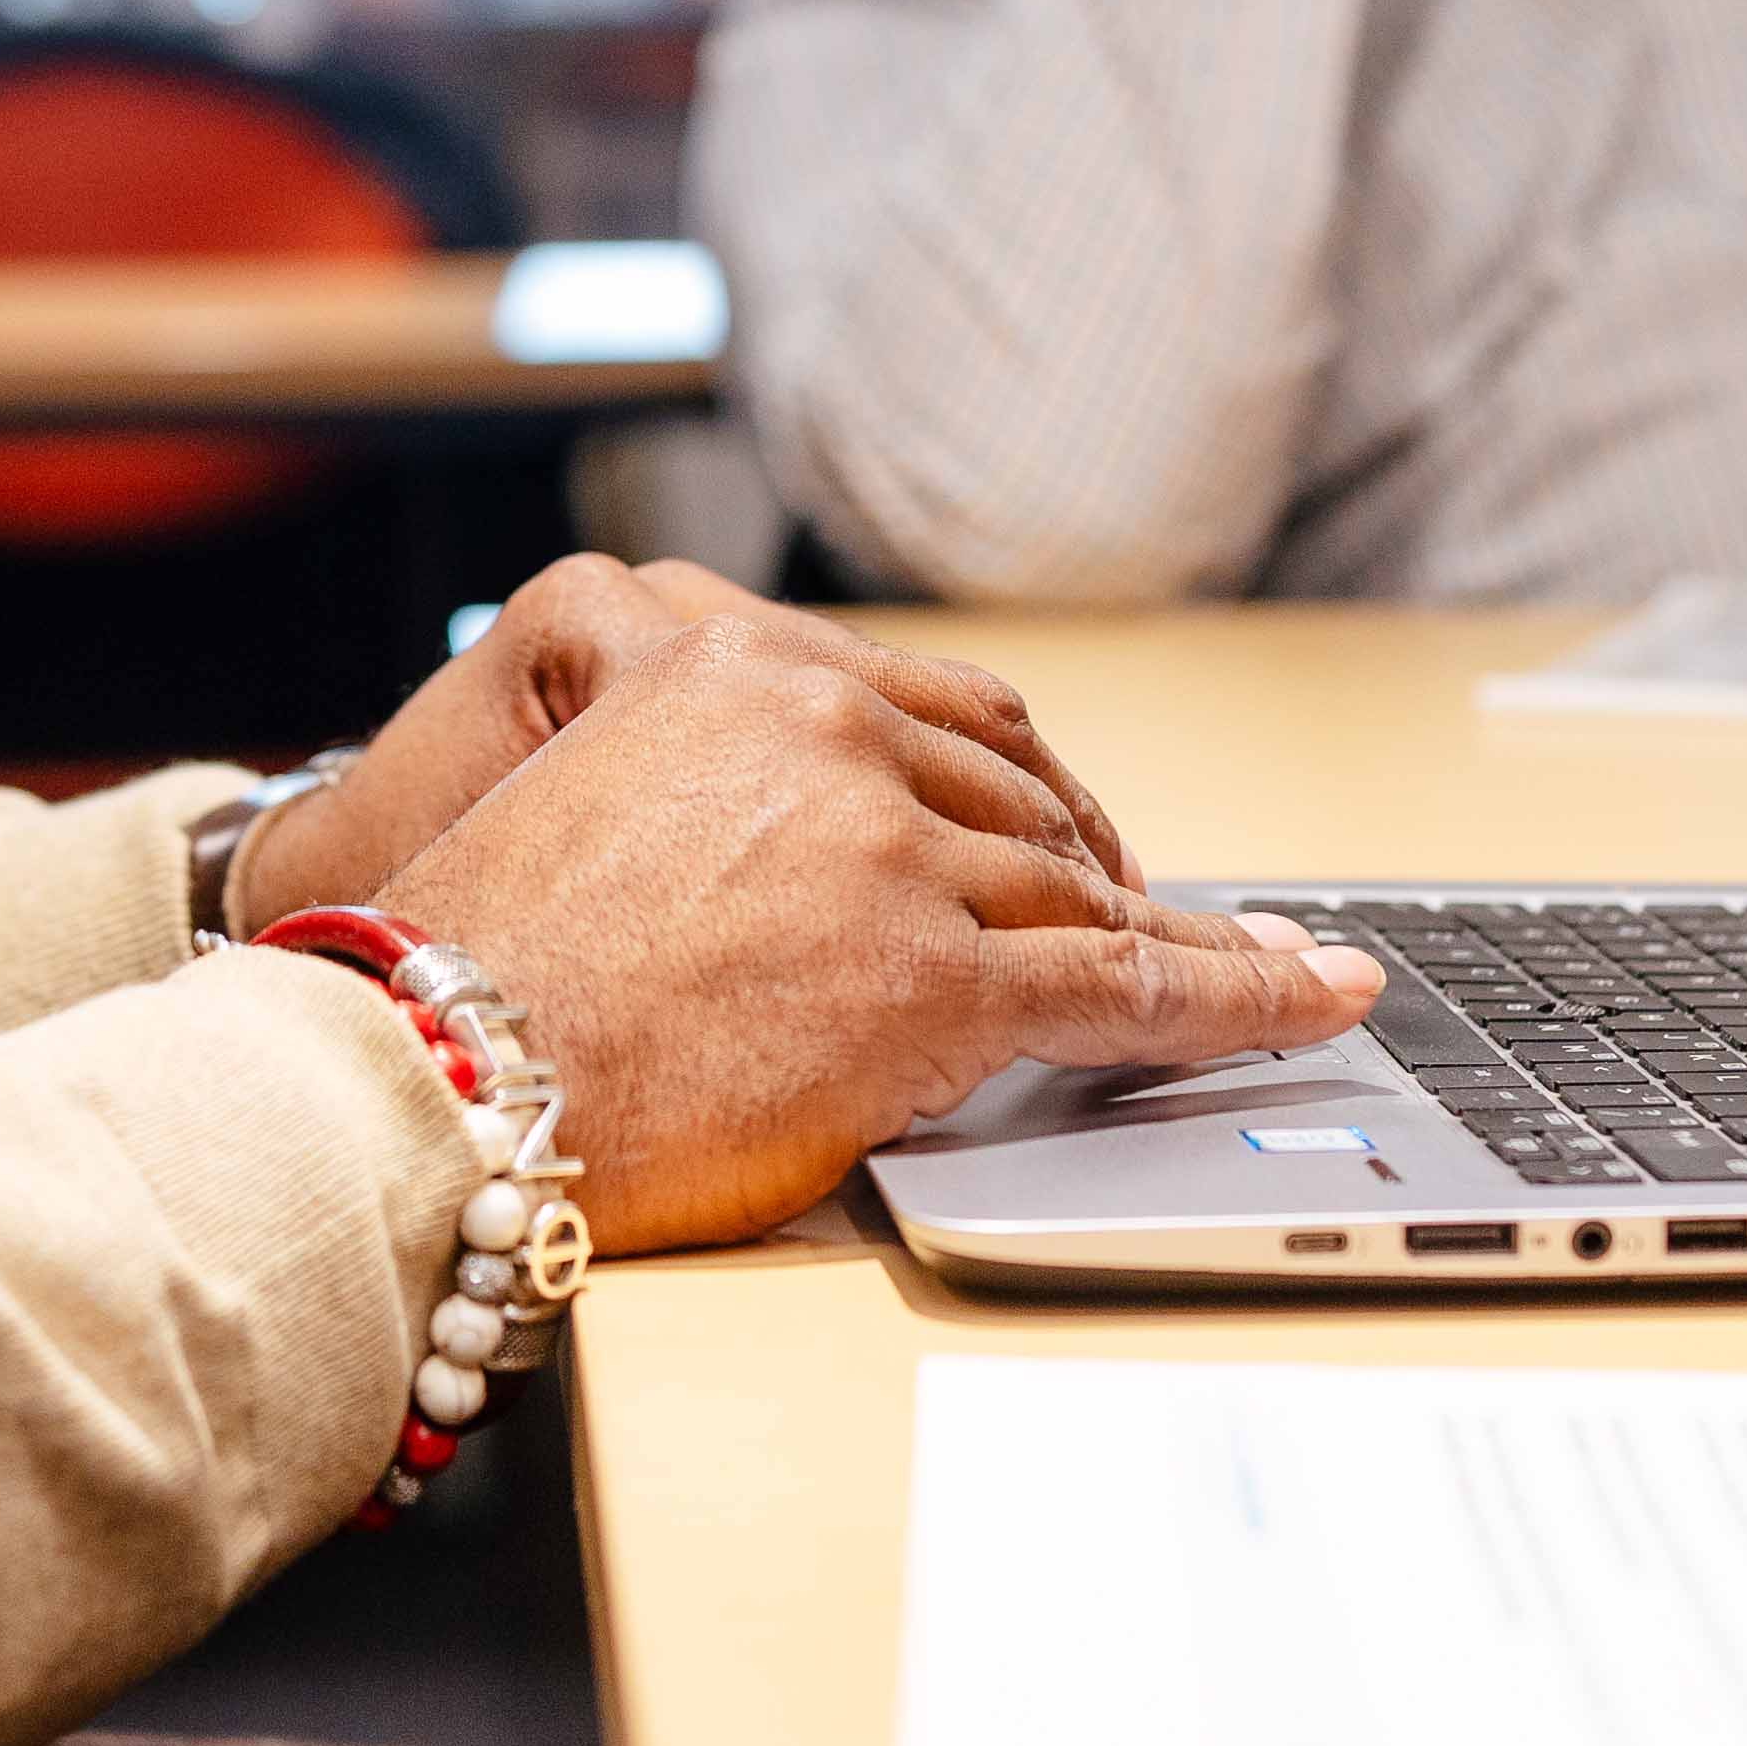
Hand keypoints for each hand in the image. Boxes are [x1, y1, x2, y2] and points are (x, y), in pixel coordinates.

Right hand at [365, 630, 1386, 1252]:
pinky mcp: (926, 981)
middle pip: (1022, 800)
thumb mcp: (592, 805)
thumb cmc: (473, 980)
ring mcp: (887, 854)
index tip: (1080, 828)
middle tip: (1174, 912)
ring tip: (1271, 966)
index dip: (1033, 786)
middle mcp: (829, 732)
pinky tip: (1319, 994)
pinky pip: (1125, 992)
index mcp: (744, 671)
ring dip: (1185, 935)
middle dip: (1102, 867)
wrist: (427, 1075)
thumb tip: (800, 867)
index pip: (945, 715)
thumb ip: (715, 795)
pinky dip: (1244, 996)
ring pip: (1080, 895)